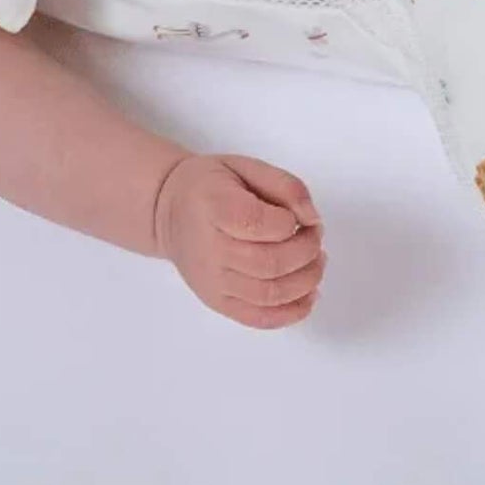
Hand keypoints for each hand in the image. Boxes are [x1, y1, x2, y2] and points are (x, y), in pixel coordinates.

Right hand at [155, 153, 325, 329]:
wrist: (168, 212)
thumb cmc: (210, 186)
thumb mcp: (246, 166)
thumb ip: (285, 186)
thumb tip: (311, 218)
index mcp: (214, 207)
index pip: (257, 223)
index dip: (289, 221)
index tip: (298, 215)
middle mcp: (210, 249)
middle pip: (270, 263)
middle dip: (307, 251)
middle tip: (314, 237)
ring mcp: (212, 281)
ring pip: (269, 294)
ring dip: (306, 281)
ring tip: (315, 263)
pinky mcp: (217, 302)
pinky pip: (259, 318)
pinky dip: (291, 312)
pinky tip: (308, 296)